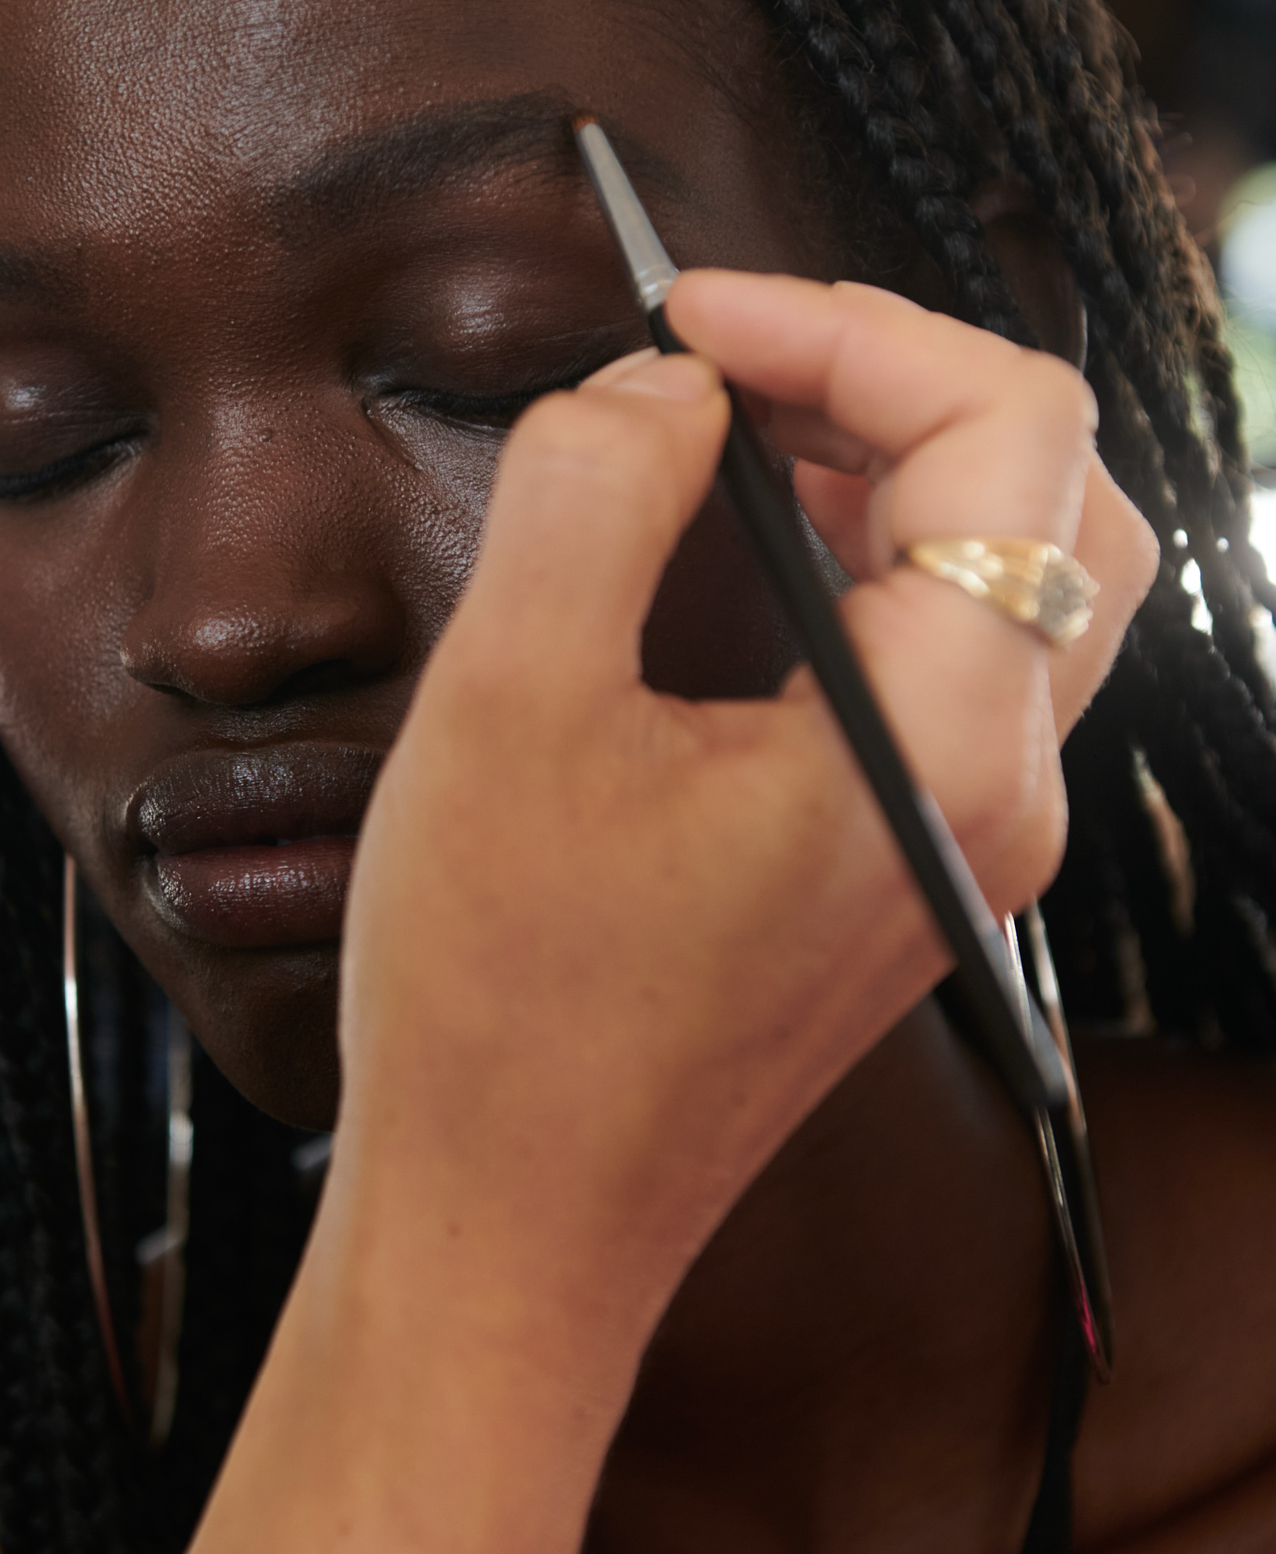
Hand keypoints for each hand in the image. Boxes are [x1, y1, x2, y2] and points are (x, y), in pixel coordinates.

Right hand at [45, 274, 1157, 1553]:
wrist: (515, 1236)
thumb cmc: (500, 1007)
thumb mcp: (507, 705)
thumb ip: (593, 490)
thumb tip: (663, 386)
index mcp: (940, 747)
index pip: (1010, 431)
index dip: (850, 326)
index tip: (689, 316)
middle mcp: (1000, 798)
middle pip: (1053, 495)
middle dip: (896, 384)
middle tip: (731, 359)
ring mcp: (972, 846)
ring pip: (1019, 577)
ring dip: (893, 470)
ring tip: (732, 437)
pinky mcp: (915, 873)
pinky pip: (955, 665)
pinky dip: (876, 567)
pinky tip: (743, 561)